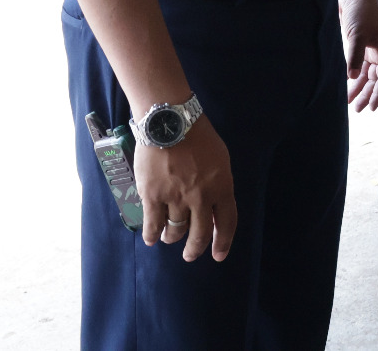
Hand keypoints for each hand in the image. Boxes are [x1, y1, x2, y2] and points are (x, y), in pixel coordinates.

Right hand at [136, 116, 236, 261]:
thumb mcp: (220, 159)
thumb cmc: (199, 136)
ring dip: (173, 237)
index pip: (226, 222)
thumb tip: (213, 206)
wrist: (170, 122)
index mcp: (222, 187)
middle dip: (195, 248)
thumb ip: (218, 183)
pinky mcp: (153, 196)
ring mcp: (176, 198)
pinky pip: (153, 224)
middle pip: (199, 233)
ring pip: (175, 230)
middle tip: (190, 255)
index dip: (222, 242)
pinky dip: (152, 235)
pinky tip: (151, 239)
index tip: (219, 255)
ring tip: (170, 238)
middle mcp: (201, 198)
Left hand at [337, 0, 377, 111]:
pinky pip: (359, 65)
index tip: (370, 108)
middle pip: (376, 78)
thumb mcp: (357, 34)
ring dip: (359, 86)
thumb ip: (355, 56)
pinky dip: (354, 75)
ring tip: (349, 101)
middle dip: (368, 94)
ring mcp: (370, 48)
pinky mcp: (360, 43)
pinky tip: (347, 83)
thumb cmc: (360, 12)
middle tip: (357, 109)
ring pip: (366, 73)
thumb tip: (351, 77)